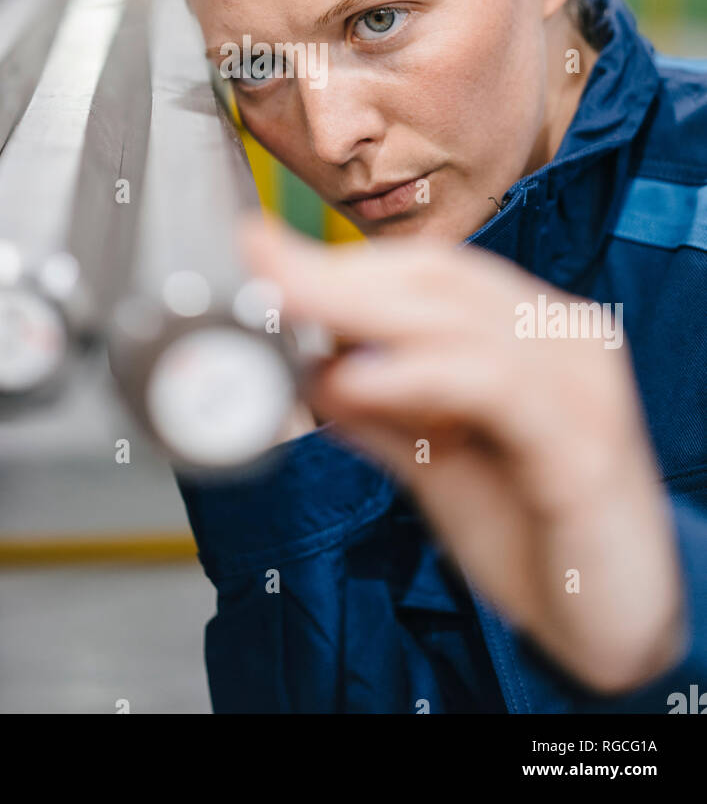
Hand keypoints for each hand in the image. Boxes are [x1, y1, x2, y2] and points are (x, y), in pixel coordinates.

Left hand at [242, 216, 686, 695]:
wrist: (619, 627)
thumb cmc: (537, 535)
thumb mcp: (438, 467)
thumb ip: (382, 416)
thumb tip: (311, 369)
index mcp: (527, 332)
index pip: (427, 273)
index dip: (340, 258)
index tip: (261, 250)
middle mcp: (559, 338)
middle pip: (438, 279)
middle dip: (336, 271)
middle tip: (259, 263)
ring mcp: (580, 382)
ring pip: (460, 318)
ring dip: (360, 309)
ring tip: (287, 302)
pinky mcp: (586, 442)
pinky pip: (493, 386)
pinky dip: (417, 377)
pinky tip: (357, 381)